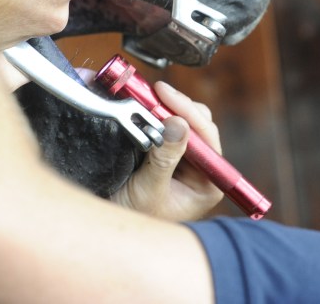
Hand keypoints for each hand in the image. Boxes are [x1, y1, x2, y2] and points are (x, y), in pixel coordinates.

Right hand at [110, 82, 223, 221]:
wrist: (111, 227)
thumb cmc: (135, 219)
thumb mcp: (149, 190)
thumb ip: (165, 159)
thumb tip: (178, 124)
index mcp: (208, 182)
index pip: (207, 137)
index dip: (188, 112)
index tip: (166, 95)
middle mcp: (201, 169)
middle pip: (198, 123)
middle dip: (176, 106)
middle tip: (153, 92)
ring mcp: (184, 159)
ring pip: (182, 121)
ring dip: (165, 108)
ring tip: (146, 97)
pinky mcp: (167, 152)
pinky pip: (166, 126)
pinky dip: (154, 114)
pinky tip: (143, 105)